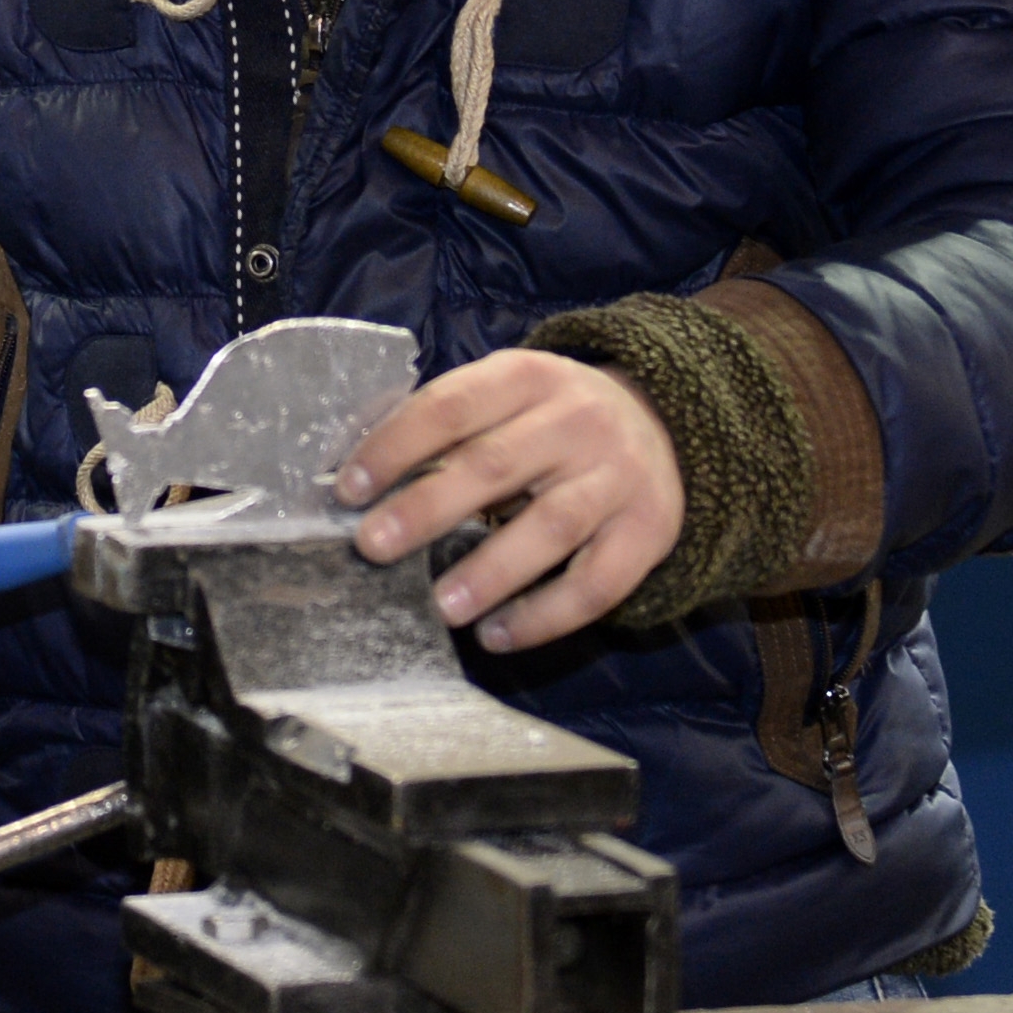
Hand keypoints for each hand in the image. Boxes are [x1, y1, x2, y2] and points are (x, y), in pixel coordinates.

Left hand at [335, 348, 682, 654]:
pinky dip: (544, 616)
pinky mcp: (649, 531)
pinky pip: (597, 584)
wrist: (664, 424)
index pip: (451, 406)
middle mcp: (577, 421)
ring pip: (550, 527)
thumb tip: (360, 479)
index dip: (395, 446)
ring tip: (440, 607)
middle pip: (494, 465)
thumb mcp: (506, 394)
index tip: (348, 489)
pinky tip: (497, 635)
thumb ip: (447, 424)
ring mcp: (618, 477)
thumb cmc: (552, 418)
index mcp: (528, 377)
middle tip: (373, 547)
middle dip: (427, 508)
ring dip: (490, 572)